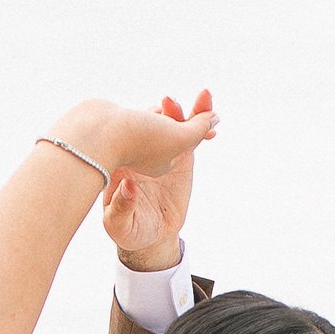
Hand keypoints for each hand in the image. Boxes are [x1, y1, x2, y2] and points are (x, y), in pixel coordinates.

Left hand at [101, 89, 212, 274]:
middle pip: (152, 126)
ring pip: (176, 126)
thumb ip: (121, 208)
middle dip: (163, 113)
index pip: (130, 140)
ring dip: (190, 113)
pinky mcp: (181, 157)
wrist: (151, 234)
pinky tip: (214, 123)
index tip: (151, 119)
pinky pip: (192, 137)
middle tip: (169, 104)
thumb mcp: (119, 225)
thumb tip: (128, 186)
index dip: (140, 128)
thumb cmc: (128, 230)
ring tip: (204, 99)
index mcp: (122, 163)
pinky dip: (203, 127)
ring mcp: (162, 152)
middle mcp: (141, 152)